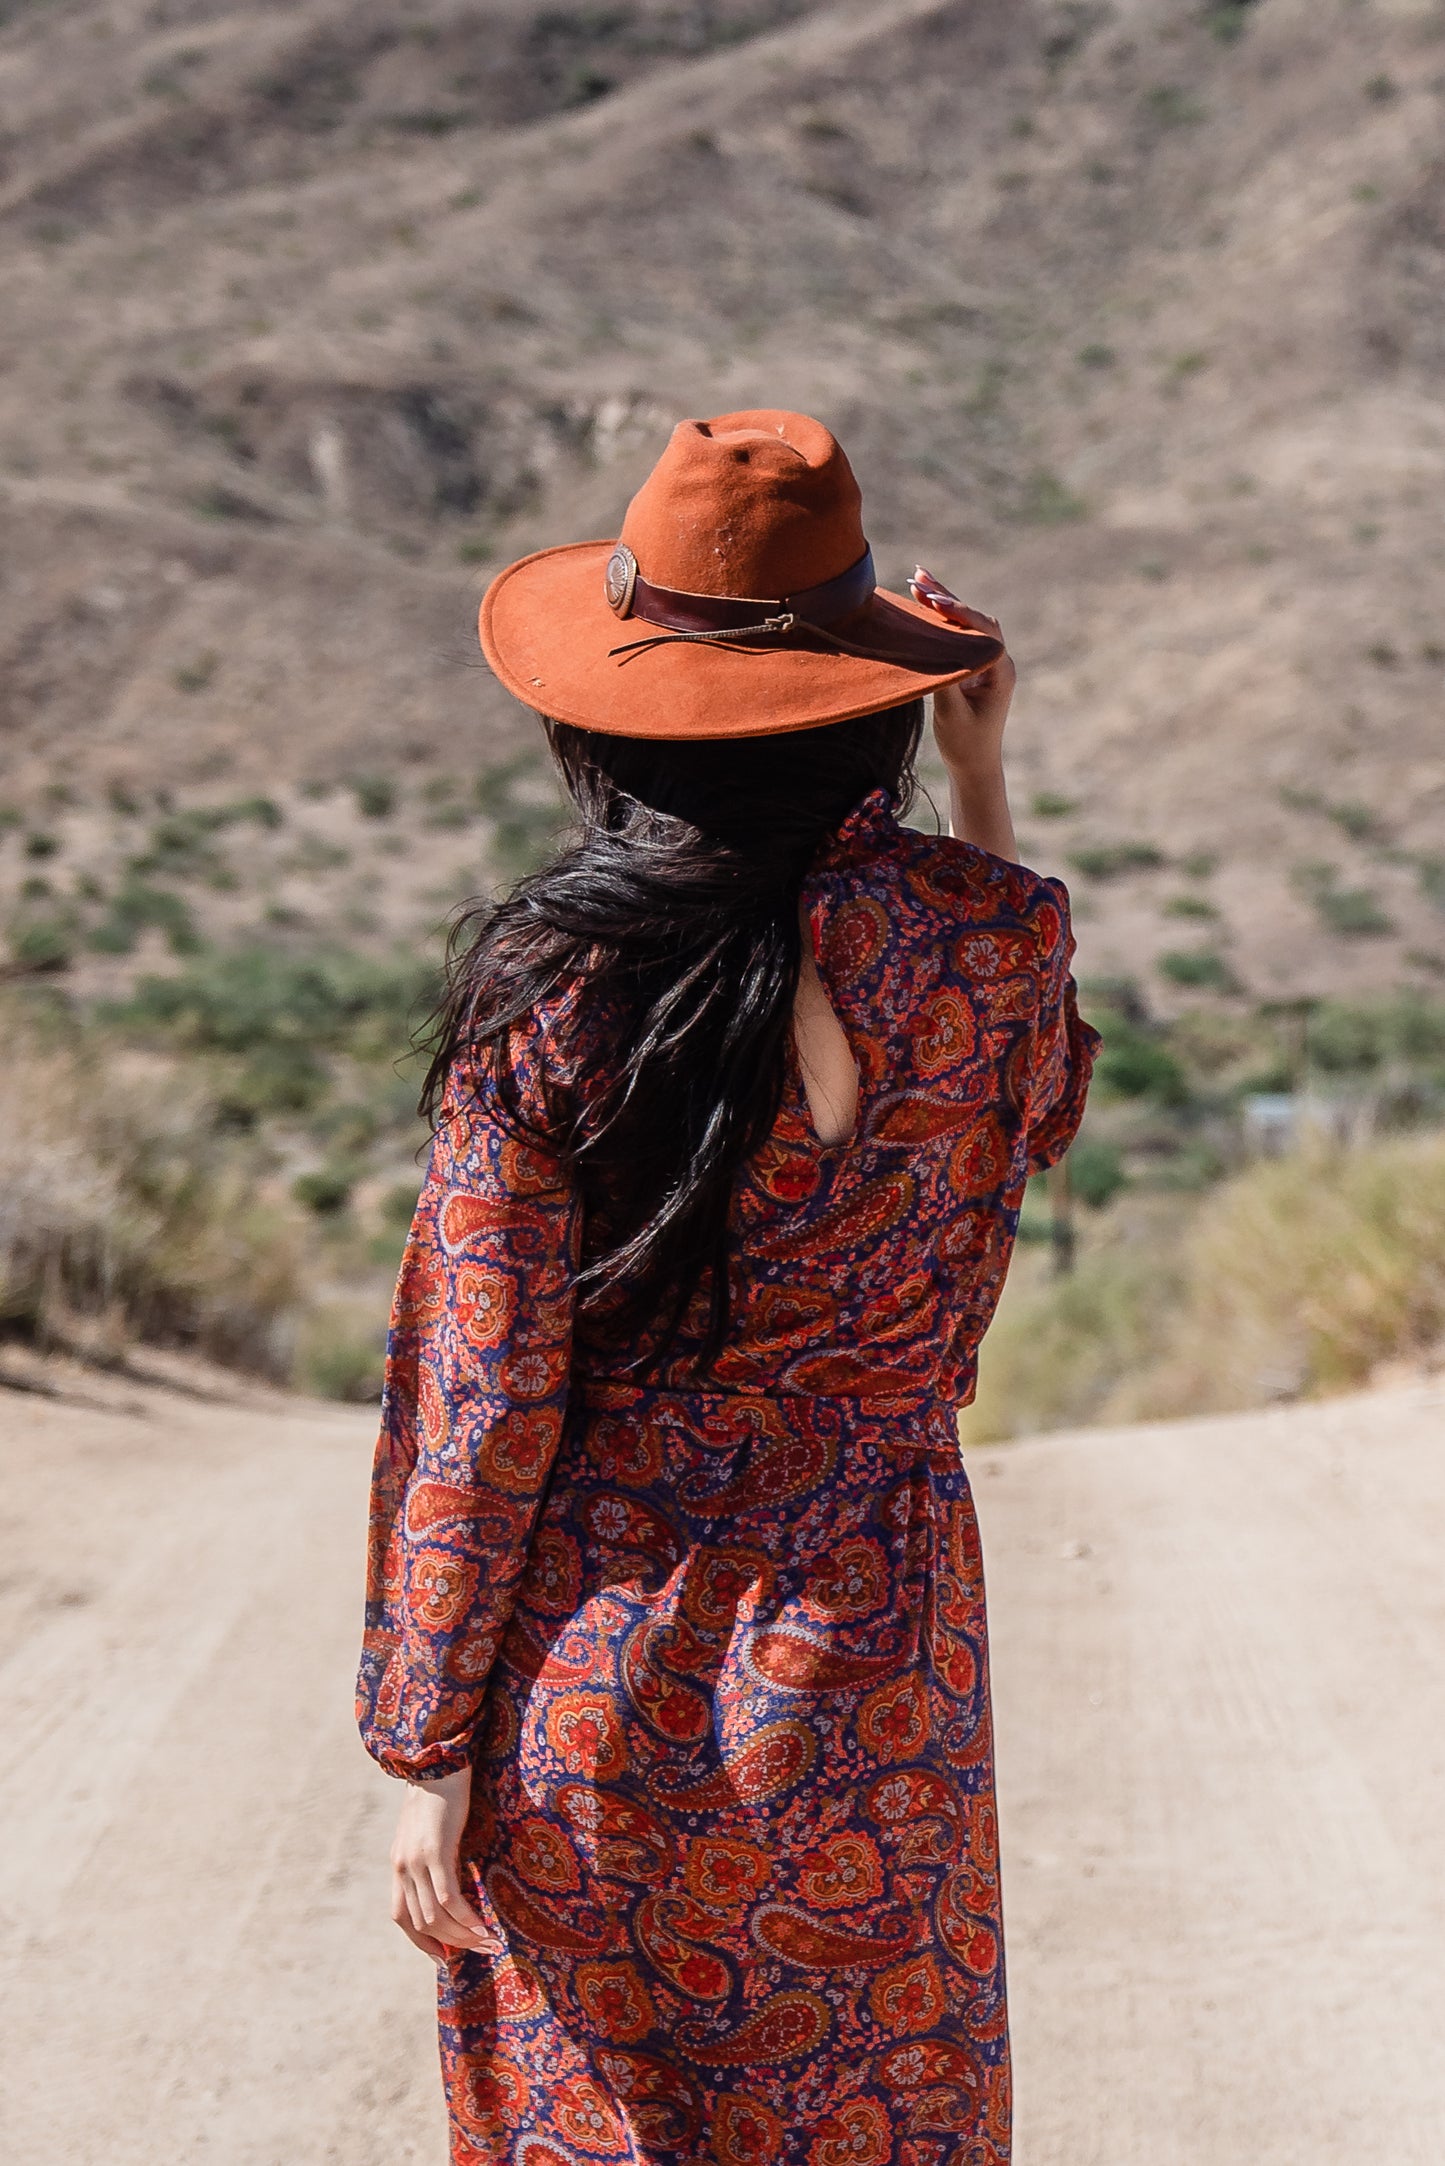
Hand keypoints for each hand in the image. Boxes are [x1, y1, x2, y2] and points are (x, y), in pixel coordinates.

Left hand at [389, 1764, 496, 1961]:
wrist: (438, 1758)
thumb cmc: (440, 1792)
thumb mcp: (430, 1831)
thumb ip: (432, 1857)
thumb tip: (450, 1883)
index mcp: (399, 1864)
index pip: (402, 1917)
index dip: (422, 1943)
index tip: (446, 1958)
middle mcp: (402, 1867)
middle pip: (421, 1923)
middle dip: (452, 1944)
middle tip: (481, 1952)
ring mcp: (416, 1860)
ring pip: (435, 1916)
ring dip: (463, 1936)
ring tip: (489, 1942)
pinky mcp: (435, 1850)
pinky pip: (449, 1898)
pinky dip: (466, 1918)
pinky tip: (485, 1926)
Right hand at [909, 567, 1015, 777]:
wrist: (974, 765)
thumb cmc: (965, 745)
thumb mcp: (952, 716)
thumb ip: (944, 684)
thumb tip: (931, 653)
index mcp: (1001, 672)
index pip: (983, 632)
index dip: (960, 614)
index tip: (936, 603)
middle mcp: (997, 662)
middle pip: (974, 619)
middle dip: (946, 598)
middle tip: (919, 577)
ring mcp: (985, 663)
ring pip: (965, 623)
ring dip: (941, 602)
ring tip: (916, 580)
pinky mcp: (971, 667)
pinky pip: (956, 635)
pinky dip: (938, 619)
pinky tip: (920, 603)